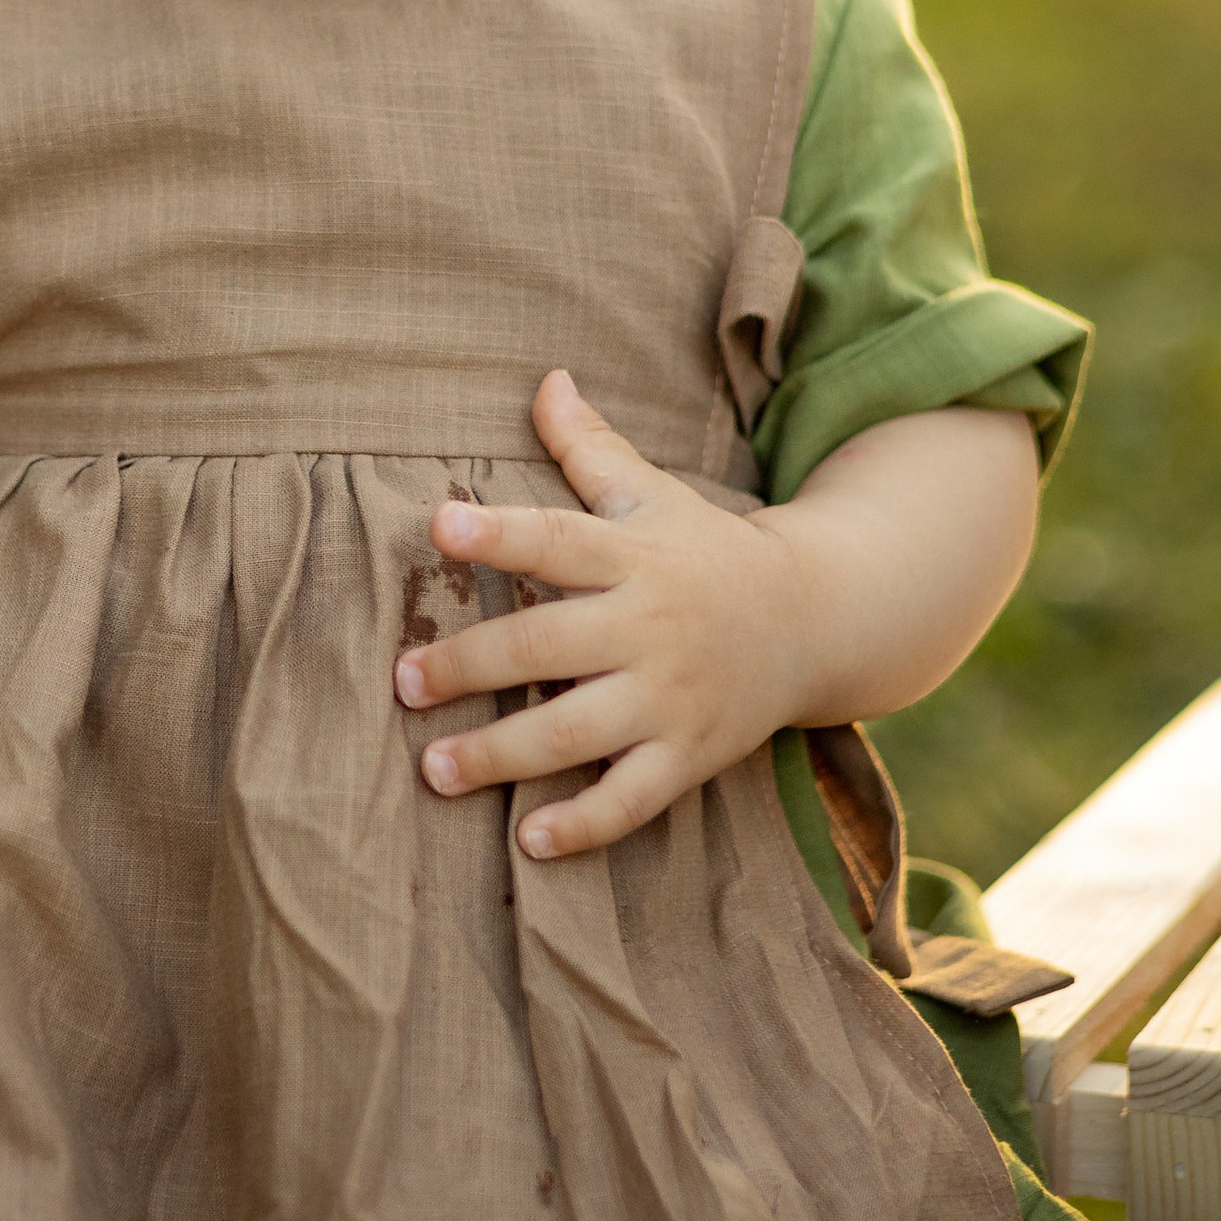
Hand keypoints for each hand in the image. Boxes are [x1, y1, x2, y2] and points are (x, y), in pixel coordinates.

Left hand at [390, 372, 1039, 862]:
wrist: (816, 618)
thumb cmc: (707, 551)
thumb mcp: (654, 495)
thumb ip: (591, 448)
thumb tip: (546, 379)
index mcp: (633, 556)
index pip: (557, 538)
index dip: (499, 532)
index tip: (440, 524)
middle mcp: (649, 626)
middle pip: (547, 645)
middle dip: (469, 666)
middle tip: (404, 682)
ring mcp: (671, 697)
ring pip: (576, 732)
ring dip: (501, 754)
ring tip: (433, 769)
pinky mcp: (691, 754)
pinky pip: (634, 799)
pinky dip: (585, 825)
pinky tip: (528, 841)